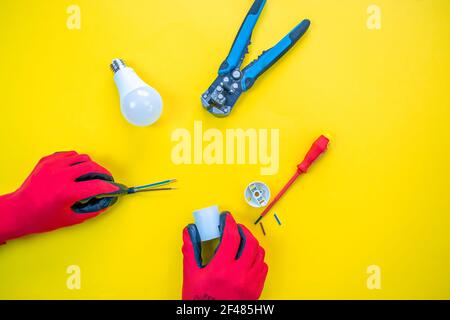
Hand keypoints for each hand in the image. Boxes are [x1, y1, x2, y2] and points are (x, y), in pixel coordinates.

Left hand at [0, 151, 120, 242]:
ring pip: (82, 157)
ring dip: (91, 165)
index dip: (111, 187)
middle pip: (92, 167)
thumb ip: (91, 211)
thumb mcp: (70, 219)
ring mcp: (53, 166)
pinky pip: (68, 155)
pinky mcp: (46, 161)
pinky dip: (76, 161)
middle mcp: (60, 176)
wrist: (18, 211)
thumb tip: (106, 203)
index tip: (116, 189)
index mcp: (67, 192)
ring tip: (93, 174)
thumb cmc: (40, 218)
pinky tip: (76, 169)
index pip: (97, 186)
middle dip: (104, 173)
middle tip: (107, 179)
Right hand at [182, 212, 267, 299]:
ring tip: (242, 240)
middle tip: (235, 227)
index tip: (226, 218)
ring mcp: (250, 283)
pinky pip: (263, 267)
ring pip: (259, 254)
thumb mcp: (191, 275)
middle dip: (242, 230)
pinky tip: (248, 257)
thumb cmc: (200, 301)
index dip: (229, 223)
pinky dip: (257, 258)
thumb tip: (189, 232)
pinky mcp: (256, 290)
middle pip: (249, 242)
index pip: (231, 237)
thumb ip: (191, 250)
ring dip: (251, 243)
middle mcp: (238, 274)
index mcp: (221, 269)